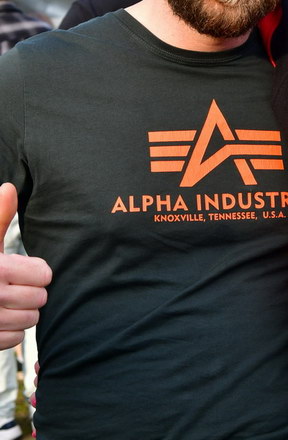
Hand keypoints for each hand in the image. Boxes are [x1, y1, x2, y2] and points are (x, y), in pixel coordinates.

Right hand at [0, 183, 51, 348]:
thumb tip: (8, 187)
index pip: (43, 274)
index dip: (39, 272)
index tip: (27, 269)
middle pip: (40, 299)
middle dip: (34, 293)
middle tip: (19, 288)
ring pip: (30, 321)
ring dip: (25, 314)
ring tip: (9, 304)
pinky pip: (15, 340)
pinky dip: (12, 333)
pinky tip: (0, 321)